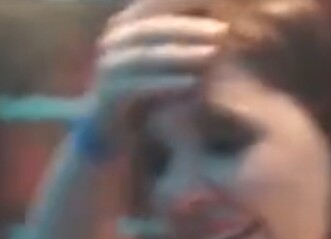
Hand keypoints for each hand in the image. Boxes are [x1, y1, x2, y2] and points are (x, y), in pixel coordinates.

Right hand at [88, 0, 226, 136]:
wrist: (114, 133)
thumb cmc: (148, 95)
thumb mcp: (168, 65)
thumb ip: (184, 46)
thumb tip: (220, 27)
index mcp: (126, 30)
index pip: (155, 12)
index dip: (188, 12)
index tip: (223, 18)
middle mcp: (113, 45)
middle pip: (151, 29)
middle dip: (188, 28)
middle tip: (222, 31)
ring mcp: (108, 70)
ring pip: (144, 55)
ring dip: (180, 53)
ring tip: (213, 54)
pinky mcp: (108, 97)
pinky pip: (138, 85)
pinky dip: (166, 82)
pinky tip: (193, 83)